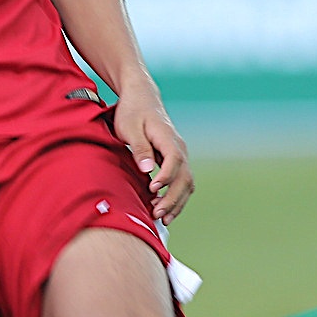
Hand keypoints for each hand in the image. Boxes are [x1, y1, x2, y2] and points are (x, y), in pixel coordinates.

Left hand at [112, 86, 192, 223]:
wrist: (141, 98)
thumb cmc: (132, 112)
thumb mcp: (129, 127)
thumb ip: (139, 148)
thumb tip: (147, 170)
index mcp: (168, 137)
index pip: (175, 160)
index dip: (166, 177)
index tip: (152, 188)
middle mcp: (179, 147)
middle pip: (185, 176)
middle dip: (173, 198)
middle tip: (157, 214)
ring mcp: (179, 154)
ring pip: (187, 182)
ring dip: (177, 201)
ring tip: (162, 218)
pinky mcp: (175, 161)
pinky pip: (182, 182)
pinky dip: (176, 197)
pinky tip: (163, 209)